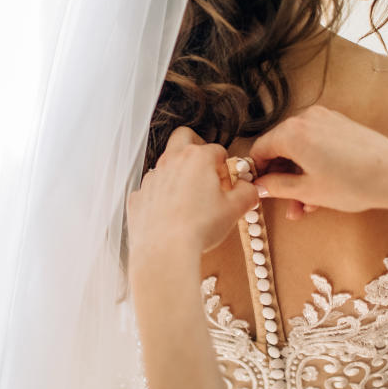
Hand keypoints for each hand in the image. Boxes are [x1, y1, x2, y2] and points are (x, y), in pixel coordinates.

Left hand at [128, 127, 258, 259]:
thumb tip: (249, 189)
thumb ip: (247, 193)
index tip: (227, 185)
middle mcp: (171, 161)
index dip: (226, 168)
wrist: (165, 252)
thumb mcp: (235, 209)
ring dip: (177, 175)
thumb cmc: (200, 228)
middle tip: (206, 170)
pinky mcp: (138, 196)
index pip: (217, 150)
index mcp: (197, 158)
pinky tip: (171, 215)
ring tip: (189, 199)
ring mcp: (151, 178)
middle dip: (197, 147)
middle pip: (184, 137)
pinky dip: (161, 196)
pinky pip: (151, 189)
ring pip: (165, 164)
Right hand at [250, 105, 387, 218]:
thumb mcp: (308, 191)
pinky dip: (313, 163)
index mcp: (292, 133)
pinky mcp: (340, 124)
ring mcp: (325, 119)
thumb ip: (276, 187)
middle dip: (281, 179)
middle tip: (287, 204)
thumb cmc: (354, 183)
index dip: (257, 173)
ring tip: (307, 204)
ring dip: (298, 176)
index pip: (259, 150)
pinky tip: (322, 188)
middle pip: (279, 149)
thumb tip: (259, 186)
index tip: (260, 191)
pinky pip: (316, 143)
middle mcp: (306, 119)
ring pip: (299, 149)